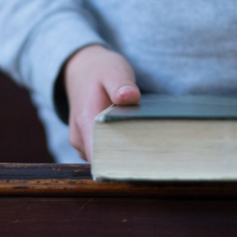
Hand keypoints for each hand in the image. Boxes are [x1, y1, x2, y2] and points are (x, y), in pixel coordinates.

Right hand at [64, 45, 140, 161]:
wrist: (82, 70)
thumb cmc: (100, 71)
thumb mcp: (113, 70)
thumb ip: (121, 84)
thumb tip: (129, 97)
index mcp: (85, 123)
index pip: (101, 160)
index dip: (122, 167)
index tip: (147, 164)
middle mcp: (80, 138)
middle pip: (106, 163)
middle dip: (130, 161)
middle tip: (157, 151)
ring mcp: (83, 143)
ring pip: (106, 160)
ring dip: (126, 155)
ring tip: (148, 142)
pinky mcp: (89, 144)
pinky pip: (105, 154)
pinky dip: (121, 149)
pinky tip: (137, 138)